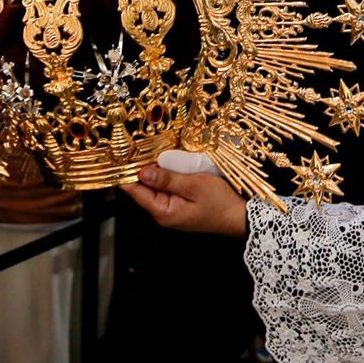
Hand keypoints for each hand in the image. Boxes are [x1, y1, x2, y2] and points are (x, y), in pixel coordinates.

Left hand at [121, 159, 248, 237]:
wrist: (240, 216)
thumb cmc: (221, 203)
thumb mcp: (194, 186)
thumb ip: (167, 179)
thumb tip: (143, 172)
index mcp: (163, 211)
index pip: (136, 191)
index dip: (128, 173)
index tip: (123, 156)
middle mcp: (164, 213)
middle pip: (144, 188)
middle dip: (143, 168)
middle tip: (143, 146)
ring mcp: (172, 210)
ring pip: (156, 186)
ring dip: (157, 170)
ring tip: (158, 151)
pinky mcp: (180, 205)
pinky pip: (168, 188)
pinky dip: (168, 176)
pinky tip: (173, 164)